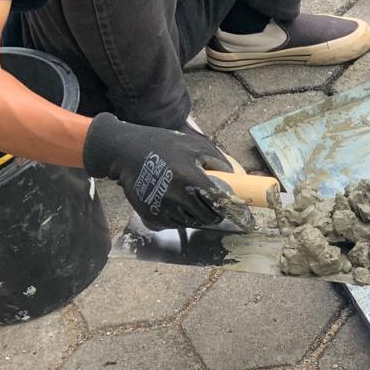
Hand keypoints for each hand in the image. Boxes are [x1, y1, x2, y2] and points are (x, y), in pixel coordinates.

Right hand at [83, 112, 231, 229]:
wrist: (125, 152)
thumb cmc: (163, 145)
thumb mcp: (195, 145)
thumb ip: (219, 161)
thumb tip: (236, 180)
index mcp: (190, 178)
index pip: (220, 203)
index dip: (234, 210)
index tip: (244, 216)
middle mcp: (177, 197)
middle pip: (208, 218)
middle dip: (215, 213)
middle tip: (213, 205)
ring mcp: (162, 209)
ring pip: (192, 223)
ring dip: (196, 216)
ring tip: (190, 199)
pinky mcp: (151, 216)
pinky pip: (174, 224)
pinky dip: (179, 217)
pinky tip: (174, 202)